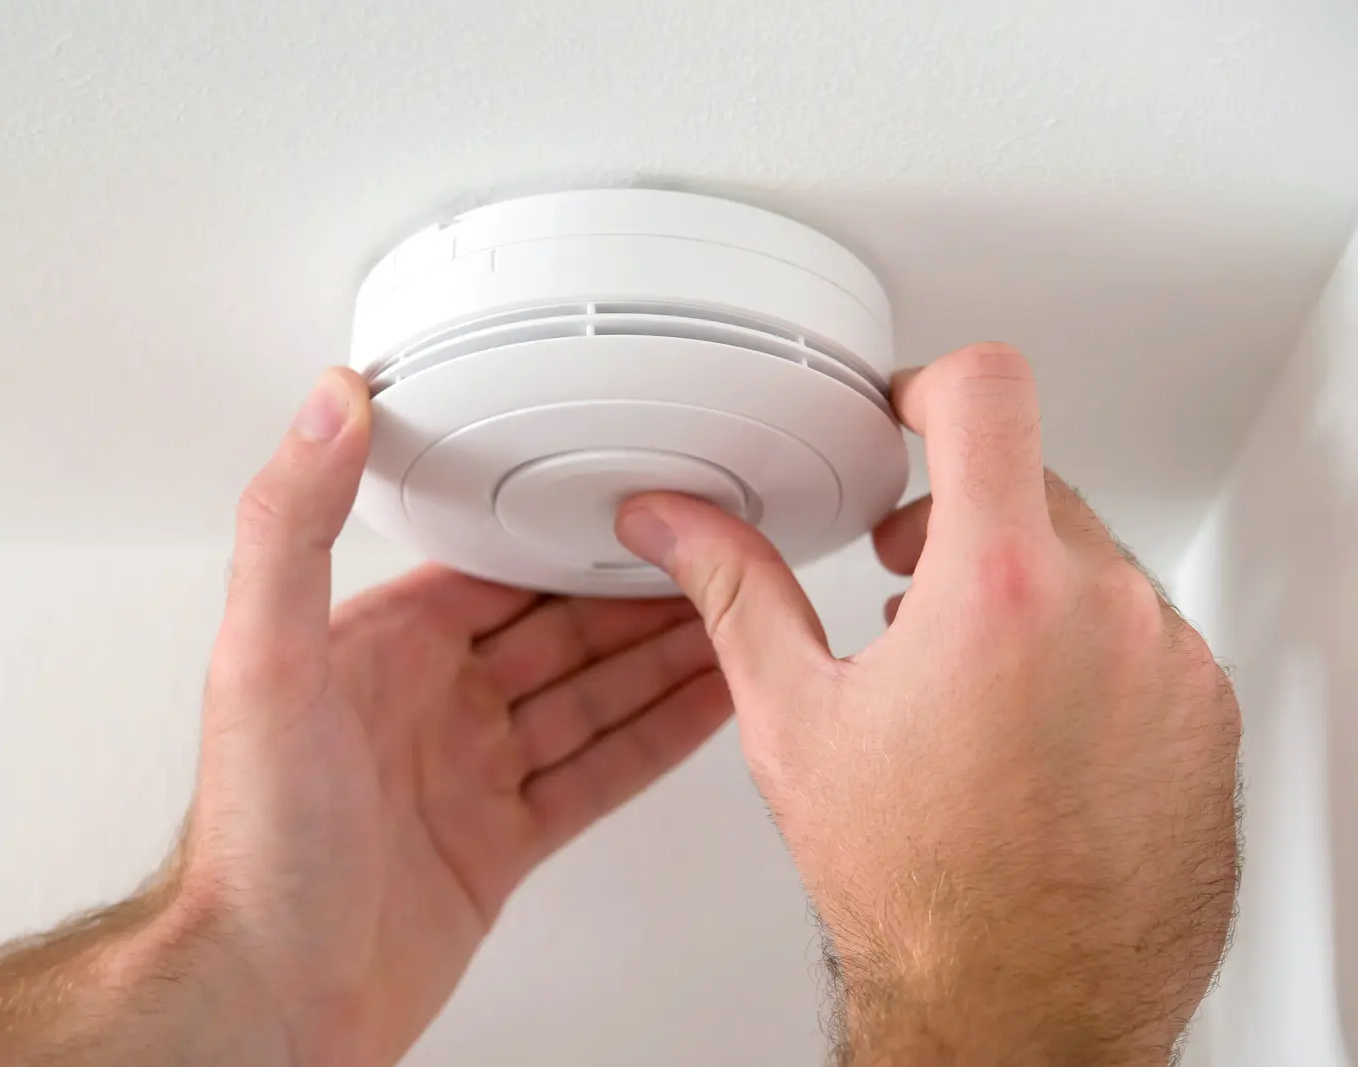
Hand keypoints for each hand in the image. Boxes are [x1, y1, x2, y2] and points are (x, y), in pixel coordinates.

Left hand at [175, 369, 731, 1066]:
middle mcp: (428, 704)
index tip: (628, 497)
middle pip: (558, 629)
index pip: (494, 567)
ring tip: (735, 618)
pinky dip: (658, 739)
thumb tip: (325, 404)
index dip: (566, 533)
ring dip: (663, 657)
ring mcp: (468, 774)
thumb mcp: (264, 657)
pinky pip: (599, 773)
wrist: (275, 994)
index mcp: (380, 648)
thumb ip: (292, 524)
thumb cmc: (256, 842)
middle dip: (635, 592)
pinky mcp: (501, 841)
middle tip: (714, 554)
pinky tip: (705, 705)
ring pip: (591, 696)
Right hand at [616, 344, 1240, 1063]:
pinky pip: (1144, 634)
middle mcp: (1106, 611)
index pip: (987, 393)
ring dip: (1025, 590)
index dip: (931, 384)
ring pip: (1090, 561)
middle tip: (906, 588)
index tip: (908, 414)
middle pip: (1032, 480)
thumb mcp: (795, 718)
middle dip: (960, 517)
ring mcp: (1171, 664)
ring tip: (965, 677)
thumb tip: (677, 523)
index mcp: (996, 590)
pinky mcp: (1205, 715)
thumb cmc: (917, 888)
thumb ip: (736, 590)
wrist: (1022, 1008)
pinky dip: (1085, 651)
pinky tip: (1029, 729)